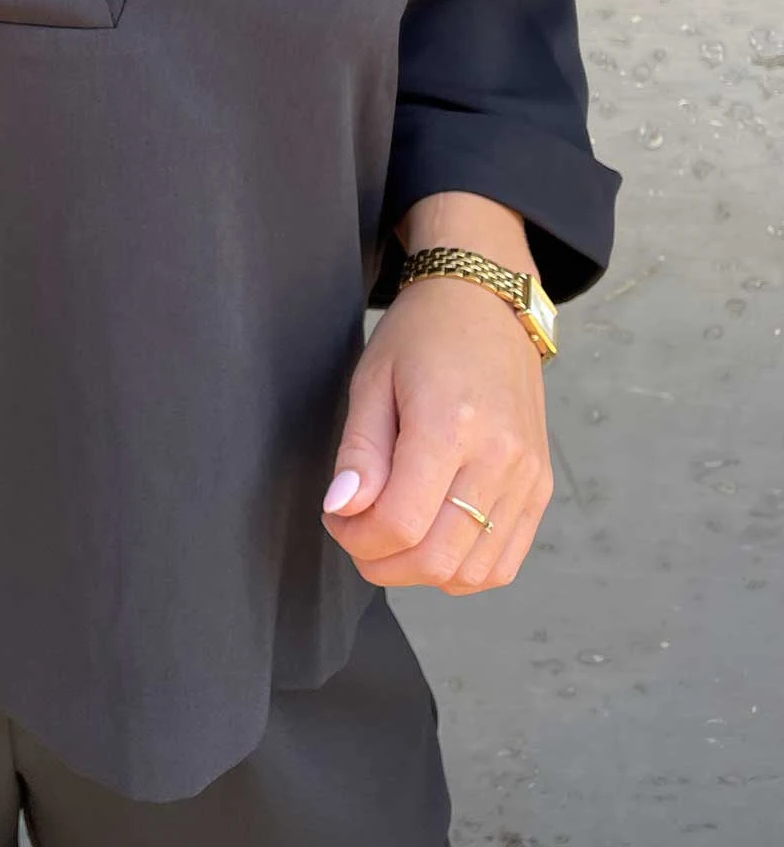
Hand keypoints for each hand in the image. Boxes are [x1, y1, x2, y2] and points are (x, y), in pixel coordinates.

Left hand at [319, 272, 554, 593]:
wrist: (486, 303)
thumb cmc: (421, 335)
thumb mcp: (373, 379)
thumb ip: (360, 451)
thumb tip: (343, 509)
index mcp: (451, 425)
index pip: (400, 523)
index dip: (355, 536)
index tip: (336, 515)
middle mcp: (499, 457)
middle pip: (436, 559)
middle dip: (381, 562)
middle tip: (356, 531)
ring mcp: (527, 476)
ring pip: (471, 572)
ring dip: (420, 571)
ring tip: (392, 533)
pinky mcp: (540, 486)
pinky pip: (504, 562)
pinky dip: (462, 569)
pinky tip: (432, 538)